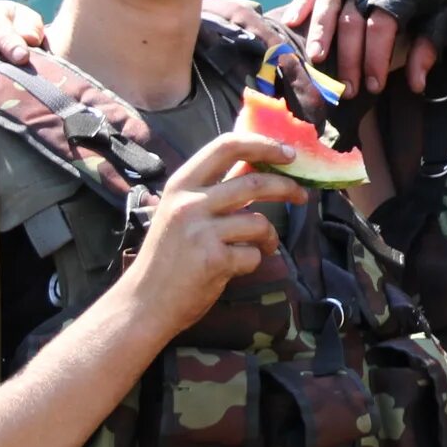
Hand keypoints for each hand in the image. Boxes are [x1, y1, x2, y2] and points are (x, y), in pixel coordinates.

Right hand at [115, 132, 304, 335]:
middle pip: (253, 181)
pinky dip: (253, 261)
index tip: (287, 152)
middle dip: (285, 186)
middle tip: (301, 194)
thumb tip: (256, 165)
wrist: (144, 302)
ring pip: (259, 222)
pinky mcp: (214, 260)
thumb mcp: (181, 212)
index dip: (262, 144)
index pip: (226, 146)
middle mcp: (189, 203)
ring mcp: (201, 231)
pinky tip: (237, 267)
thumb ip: (213, 191)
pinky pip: (253, 255)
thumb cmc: (167, 257)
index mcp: (181, 184)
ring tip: (266, 246)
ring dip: (270, 237)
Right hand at [290, 0, 446, 92]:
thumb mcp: (446, 15)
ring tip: (315, 60)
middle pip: (352, 23)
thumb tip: (416, 85)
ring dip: (321, 34)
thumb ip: (429, 48)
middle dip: (348, 59)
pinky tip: (292, 22)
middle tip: (346, 88)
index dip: (375, 60)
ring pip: (329, 5)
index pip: (380, 30)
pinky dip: (302, 2)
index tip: (374, 87)